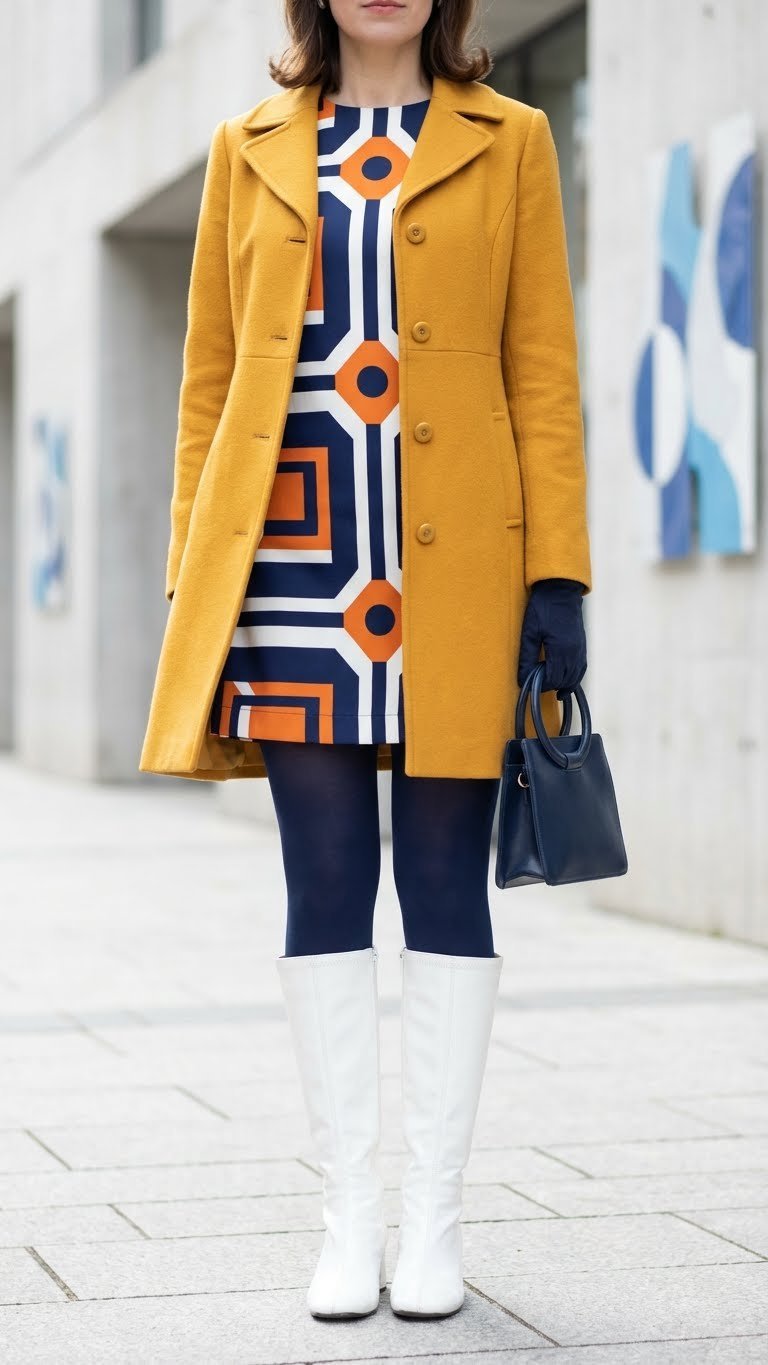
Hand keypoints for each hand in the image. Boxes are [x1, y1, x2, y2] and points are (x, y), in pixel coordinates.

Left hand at [517, 578, 586, 695]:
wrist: (561, 590)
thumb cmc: (543, 608)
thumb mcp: (530, 632)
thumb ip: (527, 657)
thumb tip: (523, 678)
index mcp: (561, 649)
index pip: (553, 678)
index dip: (542, 685)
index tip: (531, 684)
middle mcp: (574, 652)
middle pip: (566, 680)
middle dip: (552, 685)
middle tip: (538, 684)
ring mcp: (581, 648)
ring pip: (576, 676)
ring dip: (565, 684)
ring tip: (553, 689)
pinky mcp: (582, 644)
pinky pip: (582, 667)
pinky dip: (575, 677)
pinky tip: (567, 679)